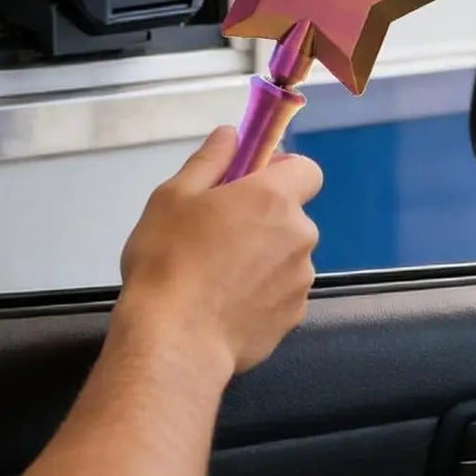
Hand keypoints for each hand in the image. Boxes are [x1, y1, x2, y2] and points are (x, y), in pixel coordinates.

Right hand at [116, 128, 322, 377]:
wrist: (174, 340)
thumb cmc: (168, 258)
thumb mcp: (174, 196)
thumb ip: (210, 160)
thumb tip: (231, 134)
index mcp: (273, 198)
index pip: (307, 169)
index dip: (281, 172)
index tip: (248, 184)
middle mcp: (299, 236)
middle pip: (292, 216)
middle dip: (265, 220)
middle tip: (218, 234)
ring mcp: (300, 282)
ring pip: (287, 257)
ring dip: (264, 259)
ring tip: (217, 277)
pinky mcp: (292, 320)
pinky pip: (281, 294)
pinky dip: (261, 295)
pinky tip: (225, 305)